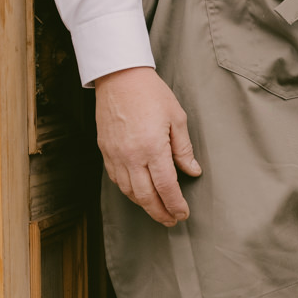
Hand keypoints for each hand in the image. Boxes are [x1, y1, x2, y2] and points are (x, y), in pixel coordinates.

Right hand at [94, 66, 200, 226]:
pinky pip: (116, 179)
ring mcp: (115, 155)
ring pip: (129, 191)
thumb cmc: (151, 93)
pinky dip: (129, 191)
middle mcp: (131, 156)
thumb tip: (192, 171)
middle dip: (160, 212)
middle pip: (146, 196)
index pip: (166, 187)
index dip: (175, 204)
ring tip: (158, 210)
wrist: (119, 77)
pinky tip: (139, 192)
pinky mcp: (105, 150)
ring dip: (144, 205)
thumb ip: (184, 149)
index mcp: (152, 148)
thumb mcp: (177, 118)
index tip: (183, 214)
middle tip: (172, 220)